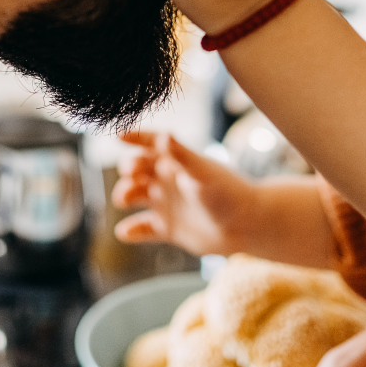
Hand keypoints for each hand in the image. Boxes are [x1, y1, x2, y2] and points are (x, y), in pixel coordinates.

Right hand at [112, 132, 257, 256]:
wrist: (248, 225)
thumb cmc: (229, 192)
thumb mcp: (202, 172)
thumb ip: (181, 155)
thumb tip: (163, 136)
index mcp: (179, 161)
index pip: (152, 143)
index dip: (135, 137)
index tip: (118, 135)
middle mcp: (170, 179)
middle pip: (139, 169)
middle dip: (129, 168)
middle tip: (131, 174)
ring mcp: (168, 203)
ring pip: (136, 196)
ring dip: (126, 195)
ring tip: (126, 198)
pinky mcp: (170, 228)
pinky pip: (145, 228)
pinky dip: (133, 230)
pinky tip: (125, 232)